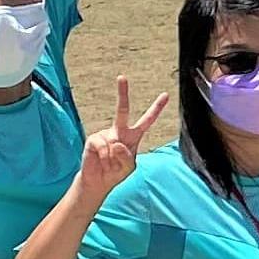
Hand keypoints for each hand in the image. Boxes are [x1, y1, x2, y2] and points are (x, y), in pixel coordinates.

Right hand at [77, 80, 169, 195]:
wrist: (98, 181)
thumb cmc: (115, 173)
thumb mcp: (129, 167)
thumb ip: (127, 156)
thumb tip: (116, 142)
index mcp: (133, 136)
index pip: (147, 121)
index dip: (156, 109)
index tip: (165, 95)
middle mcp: (119, 131)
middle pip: (122, 110)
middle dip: (122, 93)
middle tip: (122, 77)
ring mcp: (105, 134)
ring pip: (114, 143)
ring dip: (113, 159)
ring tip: (109, 164)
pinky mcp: (93, 139)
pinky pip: (103, 147)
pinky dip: (104, 158)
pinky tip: (101, 161)